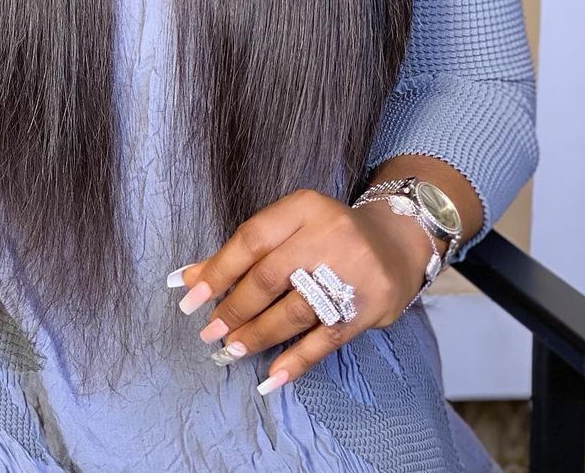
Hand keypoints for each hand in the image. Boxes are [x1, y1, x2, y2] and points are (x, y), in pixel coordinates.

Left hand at [169, 188, 435, 394]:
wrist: (397, 242)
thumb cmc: (327, 234)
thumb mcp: (289, 226)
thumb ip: (243, 251)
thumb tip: (188, 278)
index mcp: (304, 207)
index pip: (251, 239)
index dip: (218, 270)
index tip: (190, 296)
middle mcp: (329, 236)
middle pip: (270, 277)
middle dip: (235, 309)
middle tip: (210, 331)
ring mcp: (352, 273)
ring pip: (294, 311)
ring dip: (258, 335)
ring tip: (232, 350)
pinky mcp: (369, 307)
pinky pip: (326, 340)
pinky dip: (296, 361)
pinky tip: (271, 376)